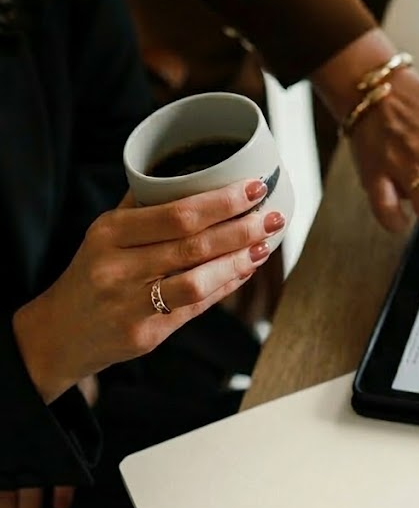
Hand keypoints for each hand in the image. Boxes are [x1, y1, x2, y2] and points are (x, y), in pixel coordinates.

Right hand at [13, 180, 282, 401]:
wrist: (58, 332)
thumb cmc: (91, 274)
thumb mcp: (104, 233)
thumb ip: (144, 205)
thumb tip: (195, 172)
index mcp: (109, 233)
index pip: (176, 214)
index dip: (221, 201)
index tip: (253, 188)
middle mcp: (118, 268)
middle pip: (194, 246)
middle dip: (241, 229)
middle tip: (271, 215)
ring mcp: (131, 305)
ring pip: (198, 281)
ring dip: (239, 261)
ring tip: (263, 245)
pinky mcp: (145, 335)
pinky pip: (196, 308)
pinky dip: (225, 286)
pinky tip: (244, 270)